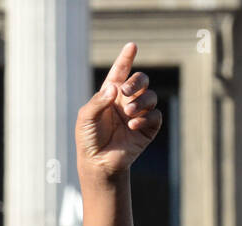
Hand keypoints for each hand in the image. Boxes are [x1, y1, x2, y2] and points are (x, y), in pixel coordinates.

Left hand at [76, 43, 161, 180]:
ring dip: (141, 102)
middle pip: (141, 81)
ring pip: (151, 97)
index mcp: (111, 94)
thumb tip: (115, 87)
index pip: (120, 72)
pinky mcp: (147, 130)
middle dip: (137, 82)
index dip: (126, 58)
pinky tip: (133, 125)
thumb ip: (99, 100)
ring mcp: (138, 115)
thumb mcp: (86, 117)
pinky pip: (155, 117)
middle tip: (125, 92)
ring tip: (128, 114)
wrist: (98, 163)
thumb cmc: (89, 139)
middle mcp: (126, 101)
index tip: (132, 46)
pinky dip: (146, 118)